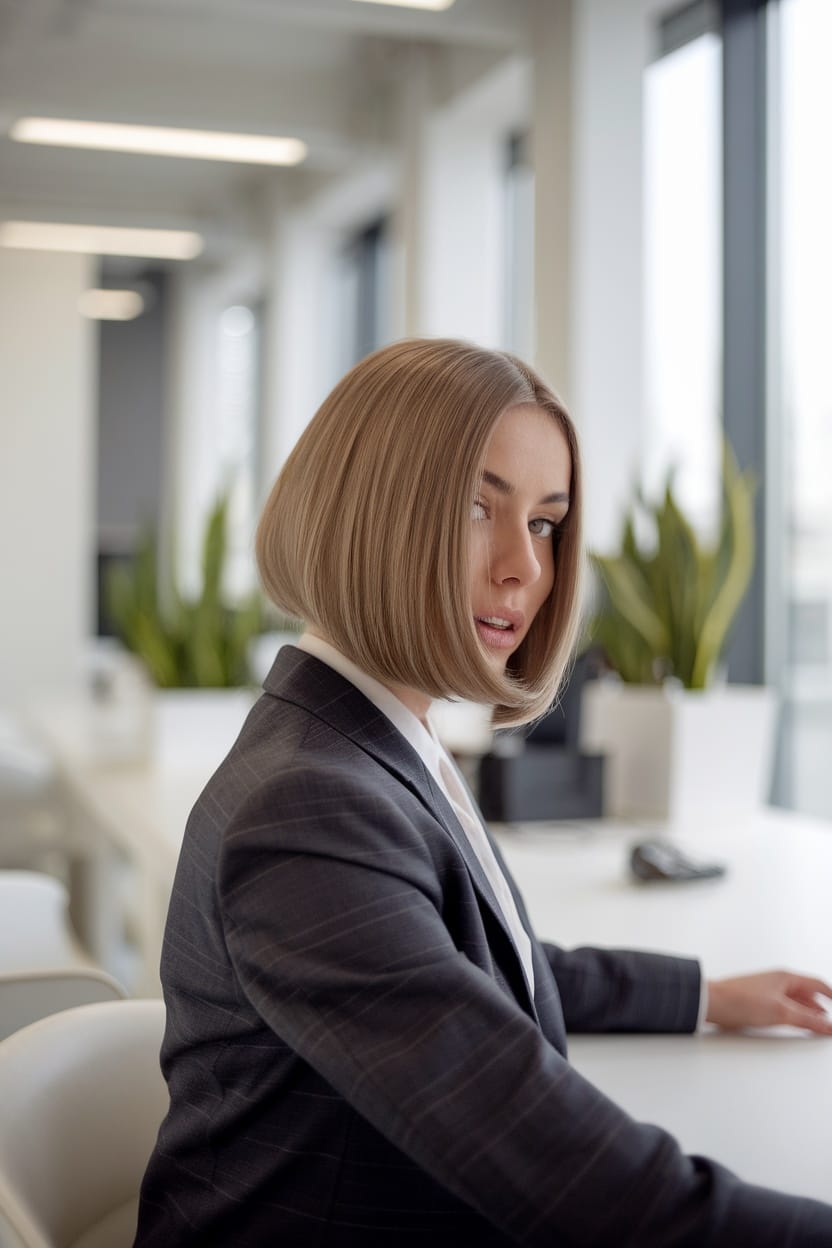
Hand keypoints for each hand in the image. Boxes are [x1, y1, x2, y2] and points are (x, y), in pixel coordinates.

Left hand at [706, 970, 831, 1034]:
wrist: (712, 1003)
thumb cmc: (741, 1000)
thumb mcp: (781, 1012)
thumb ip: (808, 1020)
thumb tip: (829, 1025)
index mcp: (785, 977)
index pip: (817, 984)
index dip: (831, 995)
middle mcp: (777, 981)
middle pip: (807, 993)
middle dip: (820, 1005)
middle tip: (828, 1019)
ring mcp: (767, 991)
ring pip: (795, 1001)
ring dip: (808, 1011)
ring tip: (818, 1023)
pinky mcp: (758, 1001)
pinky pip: (783, 1006)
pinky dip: (794, 1014)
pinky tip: (794, 1022)